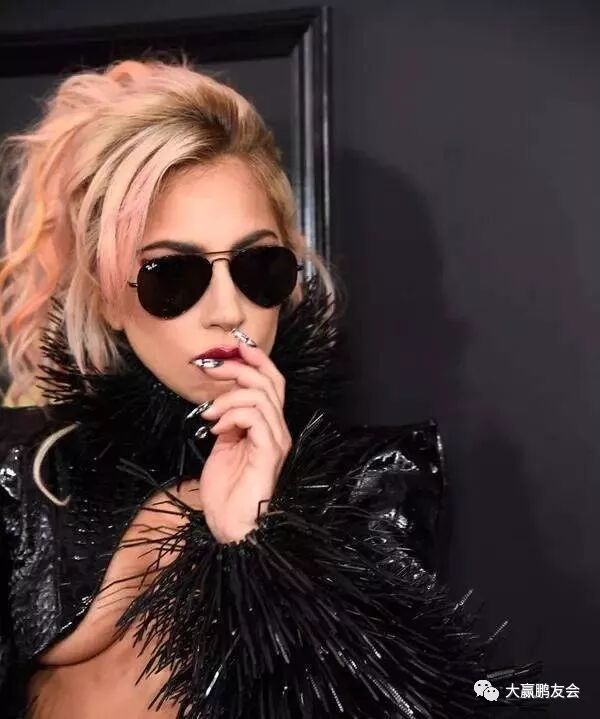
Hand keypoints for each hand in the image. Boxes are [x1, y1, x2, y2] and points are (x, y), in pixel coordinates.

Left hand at [194, 339, 291, 542]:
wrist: (231, 528)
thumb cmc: (226, 493)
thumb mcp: (222, 448)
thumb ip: (228, 423)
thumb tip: (219, 403)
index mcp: (268, 427)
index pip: (271, 382)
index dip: (253, 360)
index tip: (228, 349)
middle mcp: (278, 430)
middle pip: (269, 381)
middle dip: (237, 366)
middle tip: (209, 368)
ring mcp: (276, 441)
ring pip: (260, 396)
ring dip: (228, 397)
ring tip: (208, 413)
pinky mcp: (270, 452)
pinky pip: (255, 417)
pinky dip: (231, 415)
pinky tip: (216, 429)